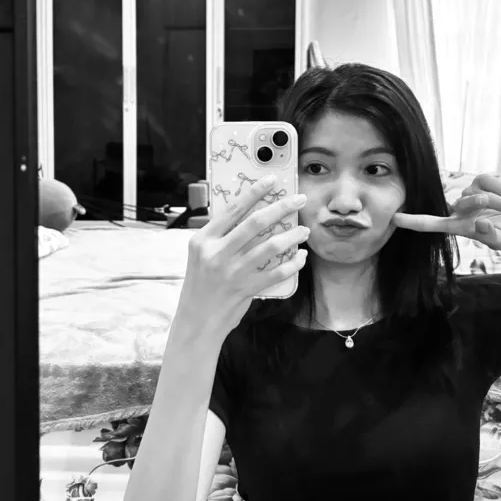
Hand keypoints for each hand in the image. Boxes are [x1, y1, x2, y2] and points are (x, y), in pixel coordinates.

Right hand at [174, 176, 309, 340]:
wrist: (197, 320)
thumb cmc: (202, 284)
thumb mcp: (201, 255)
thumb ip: (221, 236)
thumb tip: (251, 214)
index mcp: (203, 240)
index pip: (232, 209)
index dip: (255, 192)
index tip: (272, 181)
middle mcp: (217, 253)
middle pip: (255, 223)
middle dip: (282, 208)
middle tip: (300, 200)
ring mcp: (232, 272)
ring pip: (270, 246)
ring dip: (292, 235)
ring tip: (303, 229)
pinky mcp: (246, 288)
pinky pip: (277, 272)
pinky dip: (293, 263)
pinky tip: (300, 256)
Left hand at [392, 174, 500, 249]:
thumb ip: (490, 237)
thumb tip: (478, 224)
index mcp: (456, 226)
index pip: (429, 224)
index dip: (412, 221)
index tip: (393, 218)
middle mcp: (457, 208)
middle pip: (463, 204)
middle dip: (488, 205)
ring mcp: (467, 192)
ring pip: (480, 194)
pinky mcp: (479, 180)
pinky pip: (490, 183)